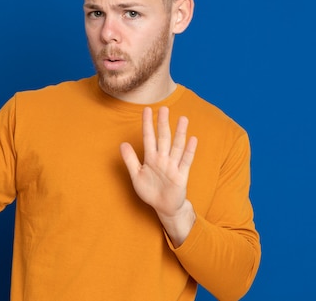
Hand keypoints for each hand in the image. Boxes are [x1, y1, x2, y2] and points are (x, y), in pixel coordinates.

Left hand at [121, 107, 197, 244]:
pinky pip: (186, 161)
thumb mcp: (136, 175)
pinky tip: (192, 139)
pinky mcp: (181, 175)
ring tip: (183, 119)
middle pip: (163, 138)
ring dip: (180, 133)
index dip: (147, 124)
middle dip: (163, 123)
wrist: (164, 207)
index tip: (146, 109)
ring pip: (176, 146)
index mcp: (150, 158)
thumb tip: (122, 144)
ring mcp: (172, 166)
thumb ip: (130, 160)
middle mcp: (162, 159)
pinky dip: (189, 151)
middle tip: (164, 108)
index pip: (148, 137)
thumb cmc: (150, 190)